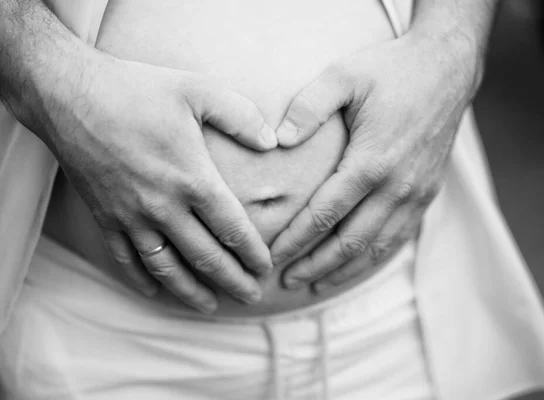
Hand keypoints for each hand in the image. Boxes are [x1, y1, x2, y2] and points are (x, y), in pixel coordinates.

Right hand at [42, 52, 277, 312]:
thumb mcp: (198, 90)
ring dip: (191, 292)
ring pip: (167, 268)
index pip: (232, 229)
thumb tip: (272, 142)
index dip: (252, 253)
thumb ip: (241, 116)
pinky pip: (126, 259)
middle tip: (251, 297)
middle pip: (206, 257)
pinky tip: (156, 292)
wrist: (68, 95)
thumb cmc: (137, 90)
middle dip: (232, 281)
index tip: (266, 268)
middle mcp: (164, 206)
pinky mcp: (104, 217)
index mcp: (192, 178)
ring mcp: (131, 216)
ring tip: (211, 307)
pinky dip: (142, 280)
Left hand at [270, 30, 480, 288]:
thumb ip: (308, 106)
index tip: (271, 255)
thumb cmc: (392, 71)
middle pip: (349, 242)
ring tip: (316, 284)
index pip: (324, 215)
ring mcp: (416, 194)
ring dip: (344, 269)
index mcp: (371, 162)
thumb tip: (278, 139)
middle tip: (286, 281)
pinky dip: (373, 257)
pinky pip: (398, 237)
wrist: (447, 69)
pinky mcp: (427, 193)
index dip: (295, 240)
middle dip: (315, 265)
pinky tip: (356, 264)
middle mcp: (396, 187)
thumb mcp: (344, 75)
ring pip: (375, 247)